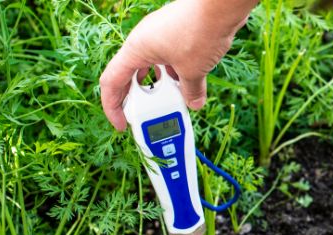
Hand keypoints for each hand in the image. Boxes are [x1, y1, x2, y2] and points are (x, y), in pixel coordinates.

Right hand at [99, 0, 248, 130]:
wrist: (220, 5)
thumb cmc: (199, 32)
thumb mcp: (193, 70)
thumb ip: (190, 91)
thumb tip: (194, 103)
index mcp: (136, 49)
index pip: (111, 82)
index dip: (113, 107)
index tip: (122, 125)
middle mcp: (144, 40)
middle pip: (132, 75)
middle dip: (139, 99)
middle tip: (147, 116)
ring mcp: (160, 34)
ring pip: (153, 67)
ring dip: (160, 86)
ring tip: (172, 102)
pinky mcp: (177, 31)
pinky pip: (168, 58)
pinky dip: (174, 73)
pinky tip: (188, 83)